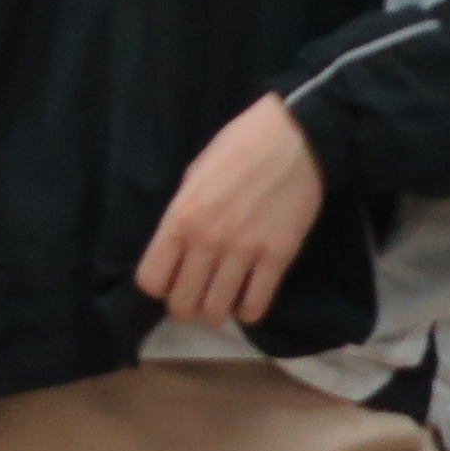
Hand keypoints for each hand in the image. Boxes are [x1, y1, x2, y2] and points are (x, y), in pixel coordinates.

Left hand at [136, 94, 326, 327]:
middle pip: (182, 302)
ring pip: (217, 310)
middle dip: (185, 307)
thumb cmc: (241, 146)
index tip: (170, 282)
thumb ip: (184, 213)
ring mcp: (244, 252)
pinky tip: (249, 301)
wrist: (297, 138)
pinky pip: (256, 304)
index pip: (152, 280)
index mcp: (181, 218)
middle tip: (196, 298)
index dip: (159, 287)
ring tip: (222, 302)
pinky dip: (249, 311)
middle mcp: (207, 241)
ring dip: (216, 313)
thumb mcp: (195, 174)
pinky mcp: (278, 258)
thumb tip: (180, 244)